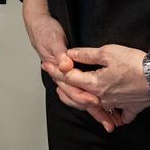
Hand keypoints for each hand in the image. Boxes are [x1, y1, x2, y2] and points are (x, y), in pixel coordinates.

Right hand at [21, 0, 119, 132]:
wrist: (39, 26)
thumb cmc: (46, 32)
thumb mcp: (53, 39)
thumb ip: (60, 53)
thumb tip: (65, 65)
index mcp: (58, 71)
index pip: (72, 89)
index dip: (84, 96)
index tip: (97, 102)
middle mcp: (63, 79)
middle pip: (79, 99)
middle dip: (94, 112)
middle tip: (109, 122)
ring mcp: (68, 79)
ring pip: (82, 100)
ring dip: (96, 112)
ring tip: (110, 122)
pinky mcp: (74, 77)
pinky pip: (84, 94)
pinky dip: (94, 104)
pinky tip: (106, 110)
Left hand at [60, 44, 149, 124]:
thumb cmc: (134, 63)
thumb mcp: (107, 52)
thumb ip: (86, 55)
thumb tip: (69, 54)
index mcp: (94, 84)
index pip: (70, 78)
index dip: (56, 70)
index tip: (46, 64)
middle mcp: (102, 98)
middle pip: (78, 94)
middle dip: (63, 85)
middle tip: (53, 76)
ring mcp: (116, 105)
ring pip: (95, 106)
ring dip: (81, 100)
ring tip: (72, 94)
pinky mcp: (130, 108)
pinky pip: (120, 115)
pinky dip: (114, 116)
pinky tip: (111, 116)